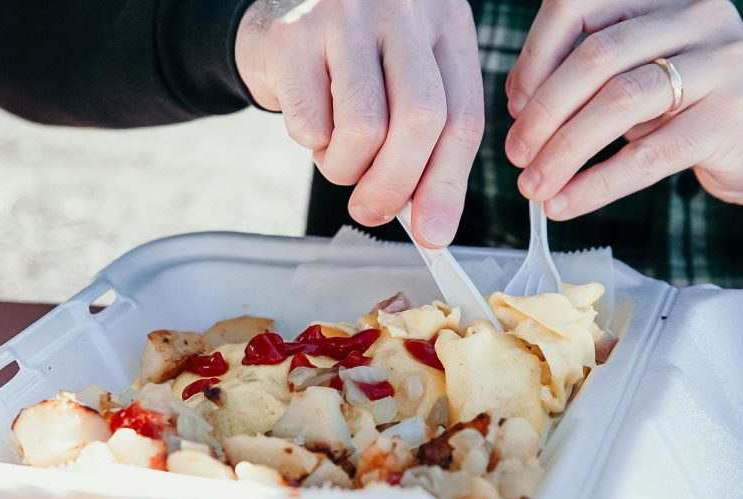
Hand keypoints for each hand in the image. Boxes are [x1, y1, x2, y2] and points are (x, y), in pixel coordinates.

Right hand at [235, 0, 484, 247]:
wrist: (278, 18)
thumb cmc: (352, 64)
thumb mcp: (406, 90)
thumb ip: (430, 149)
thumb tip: (433, 229)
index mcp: (446, 23)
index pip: (463, 117)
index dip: (448, 184)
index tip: (433, 232)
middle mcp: (404, 10)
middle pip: (421, 119)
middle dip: (396, 185)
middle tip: (372, 210)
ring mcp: (347, 16)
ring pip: (365, 127)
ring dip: (347, 167)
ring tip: (339, 153)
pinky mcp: (294, 35)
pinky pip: (311, 124)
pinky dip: (311, 144)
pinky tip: (312, 123)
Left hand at [504, 0, 742, 219]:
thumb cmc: (690, 104)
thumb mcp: (637, 71)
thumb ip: (584, 72)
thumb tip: (517, 98)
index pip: (578, 3)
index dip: (535, 55)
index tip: (514, 104)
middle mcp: (695, 14)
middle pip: (595, 57)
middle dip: (543, 111)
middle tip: (516, 154)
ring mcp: (719, 62)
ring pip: (618, 102)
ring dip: (563, 150)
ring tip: (533, 186)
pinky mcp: (729, 118)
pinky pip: (647, 156)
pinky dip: (596, 184)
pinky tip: (566, 203)